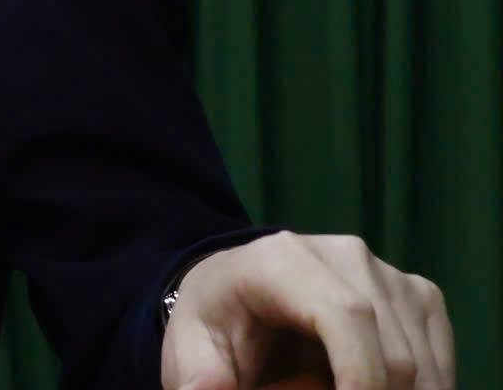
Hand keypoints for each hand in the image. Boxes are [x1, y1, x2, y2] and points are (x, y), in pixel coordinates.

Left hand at [162, 233, 453, 388]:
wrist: (242, 286)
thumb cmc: (217, 319)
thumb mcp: (192, 346)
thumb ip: (200, 372)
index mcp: (284, 258)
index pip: (346, 315)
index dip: (360, 379)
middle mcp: (347, 255)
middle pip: (394, 354)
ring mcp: (391, 274)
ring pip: (424, 368)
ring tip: (332, 387)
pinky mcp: (420, 296)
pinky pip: (440, 366)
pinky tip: (372, 389)